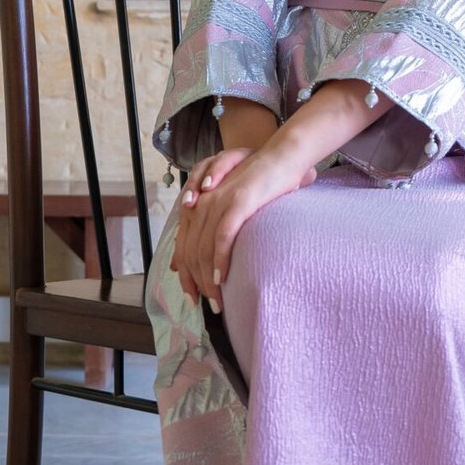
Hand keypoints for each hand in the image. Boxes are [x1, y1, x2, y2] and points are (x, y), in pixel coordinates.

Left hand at [169, 140, 315, 312]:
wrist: (281, 158)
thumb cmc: (260, 186)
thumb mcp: (232, 207)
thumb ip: (214, 230)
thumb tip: (196, 260)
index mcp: (198, 205)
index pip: (183, 248)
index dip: (186, 277)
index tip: (192, 299)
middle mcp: (202, 203)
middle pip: (190, 252)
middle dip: (197, 284)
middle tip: (210, 306)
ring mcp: (218, 202)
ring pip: (204, 249)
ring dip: (208, 279)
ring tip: (218, 300)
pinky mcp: (237, 202)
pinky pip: (223, 236)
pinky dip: (220, 259)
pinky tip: (222, 277)